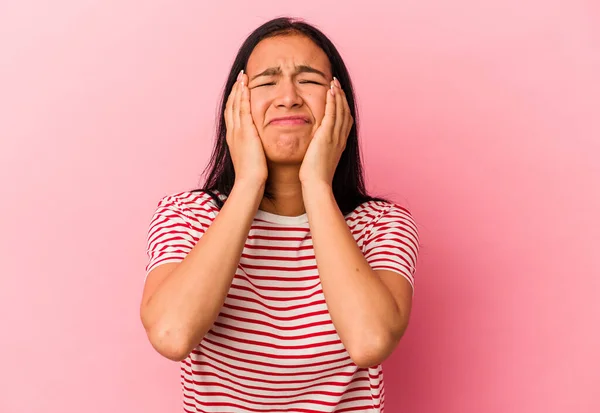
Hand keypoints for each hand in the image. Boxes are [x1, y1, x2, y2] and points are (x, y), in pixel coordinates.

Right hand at [225, 70, 267, 185]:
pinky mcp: (245, 132)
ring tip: (242, 76)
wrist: (249, 182)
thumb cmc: (252, 175)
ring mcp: (237, 131)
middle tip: (239, 77)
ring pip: (235, 105)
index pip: (232, 115)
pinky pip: (242, 109)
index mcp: (234, 138)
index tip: (239, 90)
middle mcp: (233, 133)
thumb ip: (253, 148)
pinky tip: (246, 86)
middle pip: (230, 106)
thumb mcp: (251, 158)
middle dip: (235, 91)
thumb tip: (257, 146)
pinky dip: (243, 96)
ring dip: (238, 89)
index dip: (234, 101)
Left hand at [299, 77, 352, 186]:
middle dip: (342, 97)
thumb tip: (315, 147)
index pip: (345, 121)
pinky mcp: (327, 136)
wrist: (316, 184)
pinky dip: (333, 101)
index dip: (344, 107)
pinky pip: (332, 114)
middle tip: (338, 84)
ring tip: (335, 82)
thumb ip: (320, 150)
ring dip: (338, 95)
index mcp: (340, 144)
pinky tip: (330, 91)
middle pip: (346, 112)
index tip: (339, 96)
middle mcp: (340, 138)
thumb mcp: (320, 160)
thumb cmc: (315, 177)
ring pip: (341, 110)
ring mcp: (335, 137)